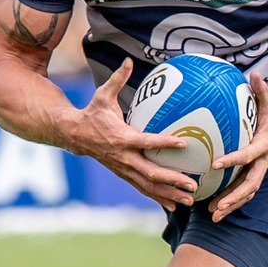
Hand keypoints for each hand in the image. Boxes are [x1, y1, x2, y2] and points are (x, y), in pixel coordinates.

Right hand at [63, 61, 197, 207]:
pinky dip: (158, 198)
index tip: (184, 143)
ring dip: (169, 194)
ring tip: (189, 200)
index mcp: (122, 138)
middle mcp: (124, 158)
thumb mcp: (103, 95)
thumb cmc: (92, 113)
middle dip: (173, 180)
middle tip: (193, 184)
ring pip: (149, 186)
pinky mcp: (123, 174)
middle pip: (151, 173)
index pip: (147, 142)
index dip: (165, 143)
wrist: (74, 135)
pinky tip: (173, 206)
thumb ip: (117, 79)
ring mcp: (123, 169)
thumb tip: (127, 60)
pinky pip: (143, 188)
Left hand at [209, 72, 267, 220]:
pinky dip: (231, 199)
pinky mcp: (255, 170)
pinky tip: (214, 206)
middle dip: (234, 197)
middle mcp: (264, 159)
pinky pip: (243, 188)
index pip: (249, 154)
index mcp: (266, 143)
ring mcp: (260, 167)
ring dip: (232, 204)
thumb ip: (261, 87)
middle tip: (216, 207)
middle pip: (250, 184)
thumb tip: (254, 74)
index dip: (234, 160)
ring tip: (213, 215)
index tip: (215, 164)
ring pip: (248, 191)